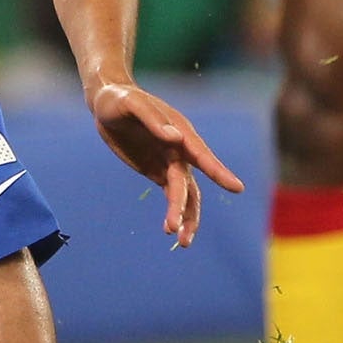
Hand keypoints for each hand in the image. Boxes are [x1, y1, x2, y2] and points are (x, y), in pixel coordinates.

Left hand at [87, 80, 245, 247]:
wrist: (107, 103)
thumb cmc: (119, 100)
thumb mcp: (131, 105)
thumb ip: (153, 120)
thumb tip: (175, 137)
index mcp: (180, 132)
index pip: (201, 155)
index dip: (218, 171)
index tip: (236, 187)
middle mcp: (180, 150)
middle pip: (188, 184)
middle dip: (185, 209)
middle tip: (179, 233)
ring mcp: (170, 162)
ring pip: (185, 194)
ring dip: (185, 217)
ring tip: (181, 242)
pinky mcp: (157, 171)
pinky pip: (172, 195)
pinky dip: (174, 212)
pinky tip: (171, 230)